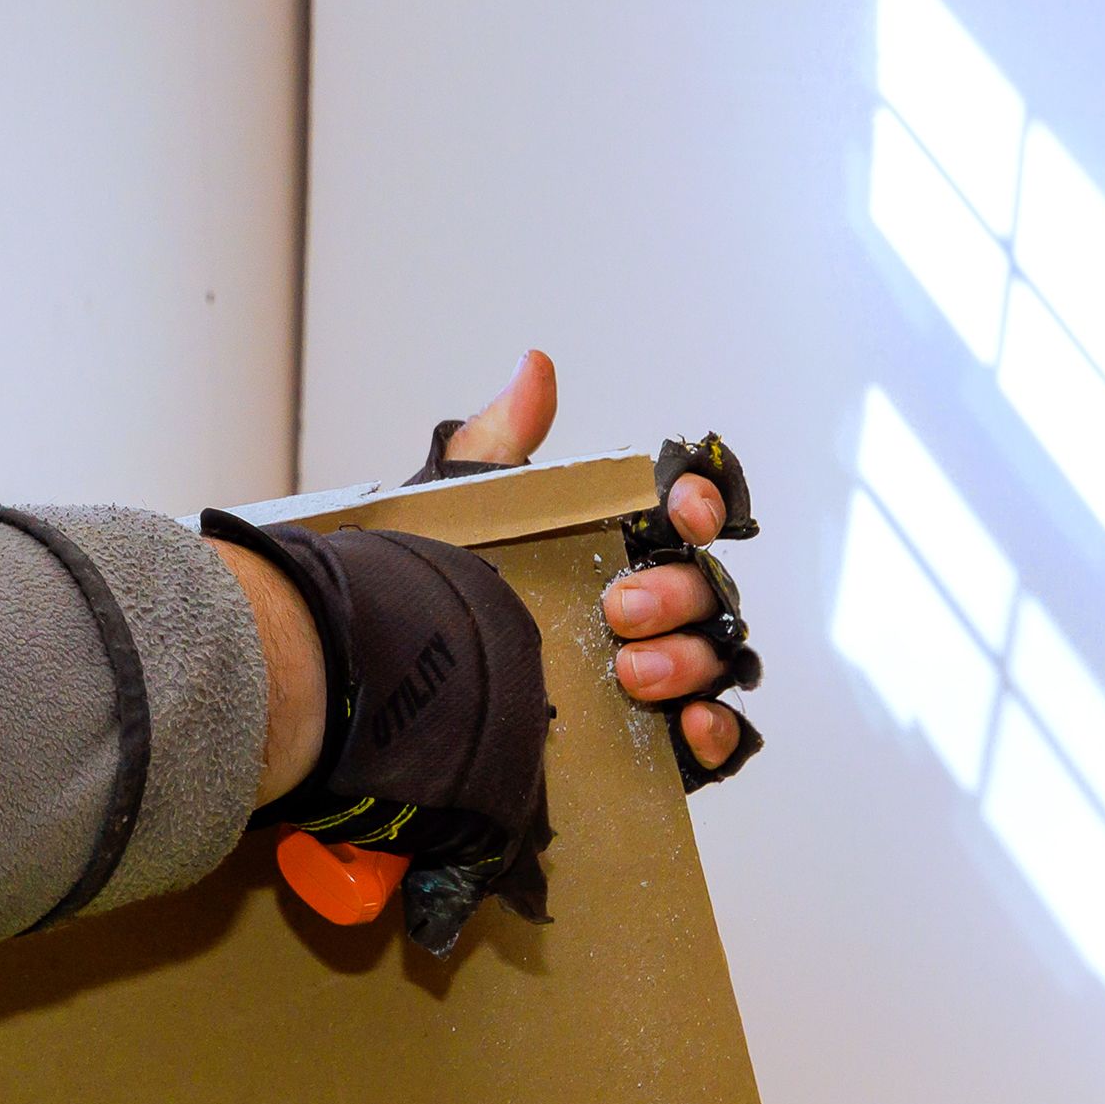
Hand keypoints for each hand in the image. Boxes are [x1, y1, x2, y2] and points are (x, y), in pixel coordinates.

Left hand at [441, 352, 754, 779]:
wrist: (389, 685)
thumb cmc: (432, 591)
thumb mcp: (456, 512)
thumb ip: (500, 442)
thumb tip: (535, 367)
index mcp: (613, 544)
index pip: (684, 513)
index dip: (699, 503)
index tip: (680, 509)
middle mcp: (645, 604)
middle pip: (703, 588)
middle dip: (675, 593)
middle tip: (619, 610)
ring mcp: (655, 669)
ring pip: (715, 657)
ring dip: (691, 660)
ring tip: (634, 672)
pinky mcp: (648, 736)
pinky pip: (712, 736)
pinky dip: (715, 731)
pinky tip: (690, 727)